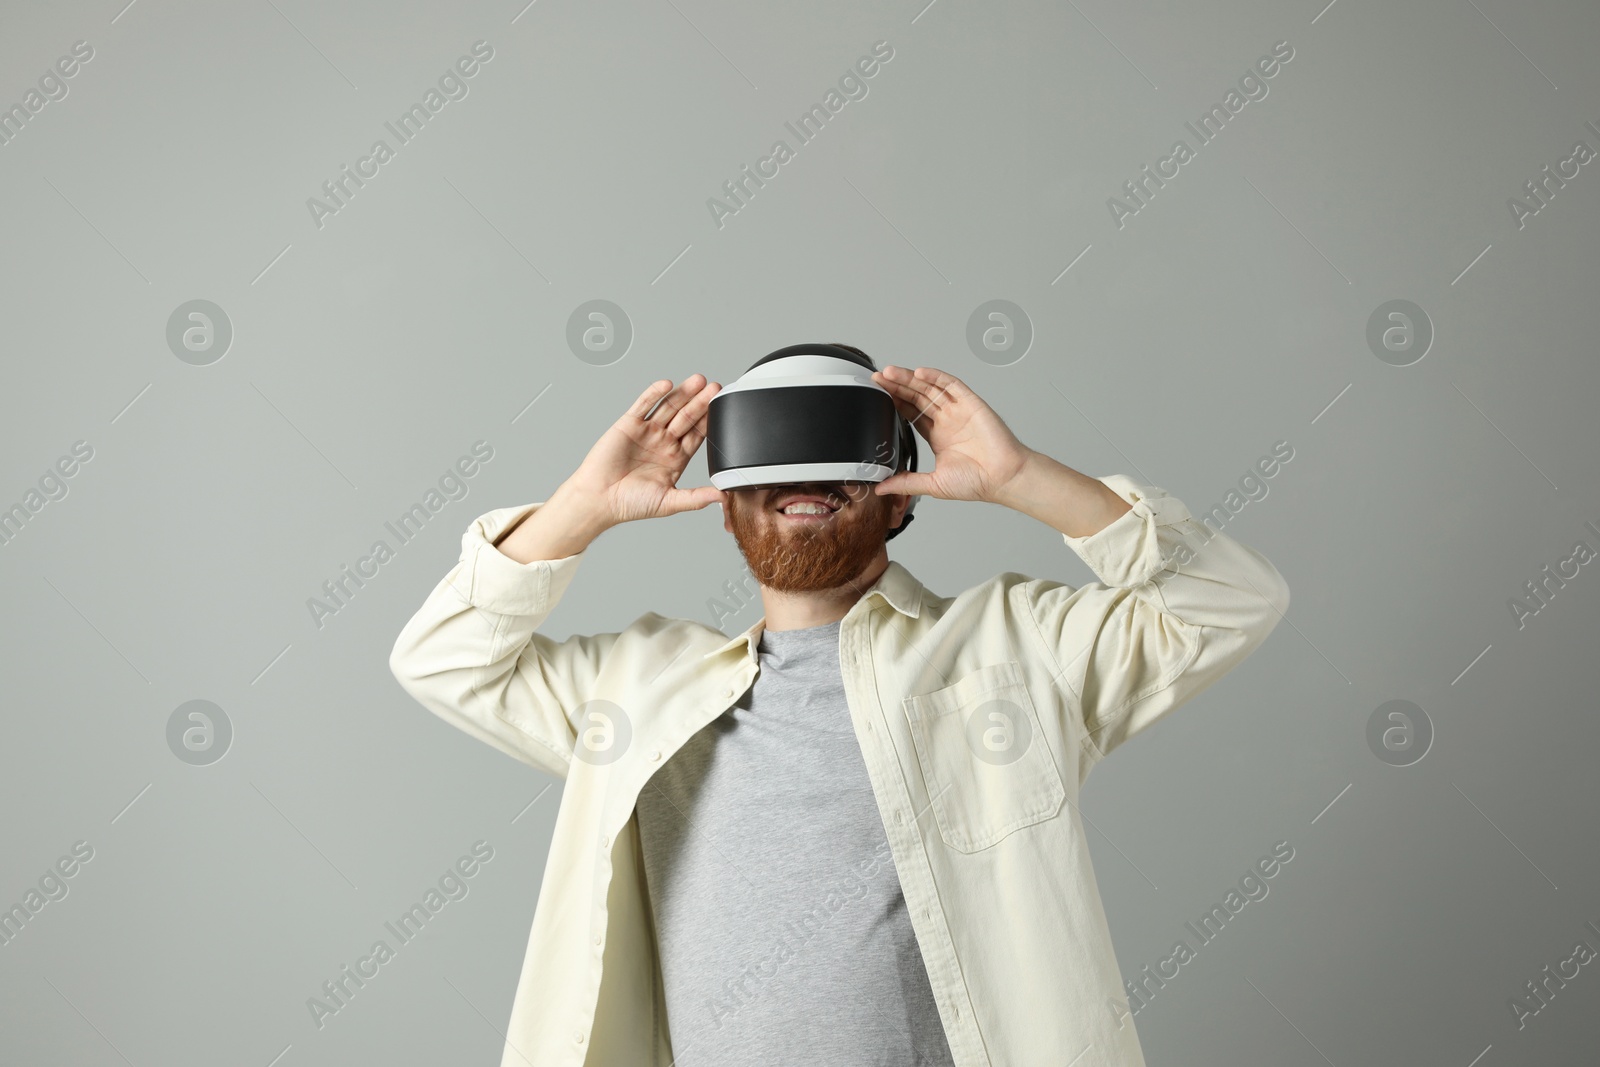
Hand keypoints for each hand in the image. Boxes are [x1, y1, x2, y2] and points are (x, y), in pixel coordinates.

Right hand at [562, 374, 726, 526]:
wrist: (599, 499)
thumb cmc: (630, 504)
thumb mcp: (669, 502)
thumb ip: (696, 498)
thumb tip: (723, 497)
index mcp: (676, 458)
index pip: (697, 434)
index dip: (709, 420)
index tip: (722, 407)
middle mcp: (663, 442)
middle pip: (686, 416)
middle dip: (700, 402)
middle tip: (714, 387)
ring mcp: (647, 431)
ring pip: (668, 407)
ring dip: (683, 393)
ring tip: (698, 381)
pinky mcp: (628, 424)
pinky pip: (643, 405)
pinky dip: (654, 394)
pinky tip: (667, 384)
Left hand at [870, 365, 1033, 504]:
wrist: (1003, 478)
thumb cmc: (977, 482)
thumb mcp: (933, 484)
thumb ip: (907, 483)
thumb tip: (881, 488)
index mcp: (938, 436)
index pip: (911, 413)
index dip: (895, 402)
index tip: (878, 395)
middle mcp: (947, 420)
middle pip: (917, 396)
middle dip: (897, 386)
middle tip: (878, 378)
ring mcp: (959, 410)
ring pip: (930, 387)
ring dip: (910, 378)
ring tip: (890, 372)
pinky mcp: (971, 403)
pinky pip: (951, 384)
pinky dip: (935, 376)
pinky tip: (919, 372)